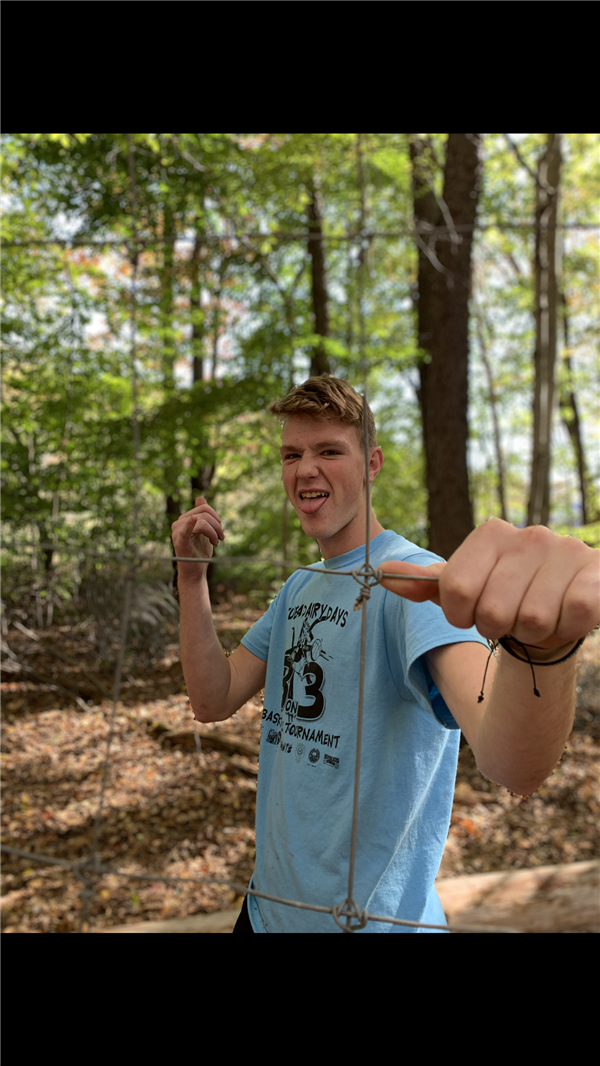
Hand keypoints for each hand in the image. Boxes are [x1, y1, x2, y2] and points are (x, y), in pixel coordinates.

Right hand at [171, 496, 224, 580]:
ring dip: (214, 532)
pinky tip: (193, 520)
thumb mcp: (204, 531)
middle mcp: (179, 523)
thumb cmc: (199, 552)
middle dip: (217, 525)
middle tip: (221, 538)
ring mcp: (177, 532)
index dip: (216, 517)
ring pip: (202, 521)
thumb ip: (203, 515)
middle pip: (204, 513)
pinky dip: (190, 524)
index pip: (204, 508)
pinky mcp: (180, 542)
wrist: (196, 572)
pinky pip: (185, 530)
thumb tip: (200, 497)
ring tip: (216, 542)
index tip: (220, 531)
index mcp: (185, 519)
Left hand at [380, 519, 599, 649]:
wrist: (553, 617)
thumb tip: (383, 574)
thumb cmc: (502, 601)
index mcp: (491, 534)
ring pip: (531, 619)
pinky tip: (563, 617)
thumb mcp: (461, 592)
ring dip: (531, 633)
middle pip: (492, 610)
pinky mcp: (596, 572)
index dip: (462, 616)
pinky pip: (573, 613)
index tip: (473, 614)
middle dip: (497, 628)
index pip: (455, 589)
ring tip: (537, 620)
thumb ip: (423, 584)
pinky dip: (564, 628)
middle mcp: (530, 535)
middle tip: (510, 619)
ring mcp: (566, 550)